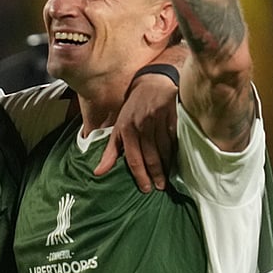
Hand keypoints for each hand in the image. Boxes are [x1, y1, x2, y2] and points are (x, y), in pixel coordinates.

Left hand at [93, 72, 177, 191]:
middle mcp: (141, 125)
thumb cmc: (132, 110)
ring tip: (167, 180)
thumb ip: (110, 152)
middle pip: (150, 156)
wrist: (151, 84)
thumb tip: (98, 173)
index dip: (140, 175)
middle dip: (156, 174)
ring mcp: (158, 121)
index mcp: (126, 129)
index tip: (146, 188)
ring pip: (164, 150)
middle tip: (160, 188)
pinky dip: (175, 153)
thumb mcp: (118, 128)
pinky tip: (175, 163)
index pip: (133, 158)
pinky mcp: (172, 118)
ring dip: (166, 166)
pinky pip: (174, 140)